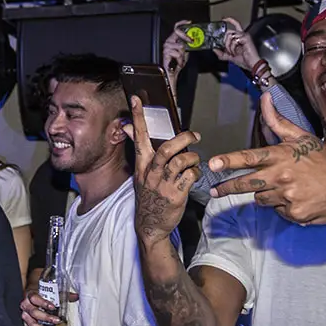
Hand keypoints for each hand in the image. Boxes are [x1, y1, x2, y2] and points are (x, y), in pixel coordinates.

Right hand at [19, 289, 77, 325]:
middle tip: (57, 320)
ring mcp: (25, 317)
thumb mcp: (51, 292)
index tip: (53, 307)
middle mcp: (26, 306)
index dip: (43, 303)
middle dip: (46, 317)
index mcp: (30, 296)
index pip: (35, 299)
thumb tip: (75, 296)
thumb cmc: (41, 294)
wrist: (31, 297)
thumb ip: (63, 294)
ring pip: (32, 325)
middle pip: (34, 313)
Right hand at [123, 95, 201, 248]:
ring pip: (182, 161)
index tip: (136, 99)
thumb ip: (139, 149)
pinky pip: (191, 176)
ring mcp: (163, 185)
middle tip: (194, 136)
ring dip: (193, 158)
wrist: (150, 225)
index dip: (138, 117)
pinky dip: (196, 173)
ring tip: (194, 161)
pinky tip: (194, 176)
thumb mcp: (139, 173)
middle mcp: (151, 173)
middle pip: (167, 149)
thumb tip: (128, 127)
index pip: (139, 137)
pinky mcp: (176, 195)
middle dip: (184, 138)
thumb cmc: (149, 196)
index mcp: (142, 165)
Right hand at [161, 21, 192, 80]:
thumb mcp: (185, 51)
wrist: (171, 73)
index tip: (189, 22)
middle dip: (186, 39)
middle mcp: (168, 42)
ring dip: (182, 53)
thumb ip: (187, 44)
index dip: (182, 23)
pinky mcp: (166, 53)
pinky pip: (177, 53)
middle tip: (190, 43)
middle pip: (178, 33)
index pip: (176, 28)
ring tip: (180, 59)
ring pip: (180, 45)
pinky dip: (180, 59)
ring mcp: (166, 47)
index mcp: (173, 40)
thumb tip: (193, 39)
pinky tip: (178, 61)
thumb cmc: (177, 63)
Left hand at [208, 93, 325, 224]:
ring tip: (288, 187)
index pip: (250, 158)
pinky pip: (279, 212)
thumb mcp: (303, 137)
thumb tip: (264, 98)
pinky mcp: (296, 214)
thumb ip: (278, 121)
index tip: (213, 164)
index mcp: (282, 156)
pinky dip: (285, 207)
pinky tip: (300, 198)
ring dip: (268, 195)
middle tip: (215, 190)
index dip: (229, 161)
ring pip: (262, 199)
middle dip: (228, 187)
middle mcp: (283, 176)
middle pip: (246, 184)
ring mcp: (289, 197)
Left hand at [215, 17, 261, 72]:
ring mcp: (244, 36)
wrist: (251, 64)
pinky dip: (233, 47)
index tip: (223, 19)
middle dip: (225, 42)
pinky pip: (234, 40)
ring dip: (229, 46)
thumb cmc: (244, 60)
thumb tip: (214, 49)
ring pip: (230, 36)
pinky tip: (237, 52)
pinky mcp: (246, 38)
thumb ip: (221, 53)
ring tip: (233, 52)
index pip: (235, 25)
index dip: (229, 20)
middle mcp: (242, 34)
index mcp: (239, 37)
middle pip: (228, 32)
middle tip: (227, 50)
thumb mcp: (229, 57)